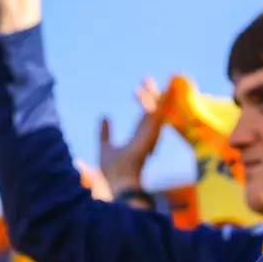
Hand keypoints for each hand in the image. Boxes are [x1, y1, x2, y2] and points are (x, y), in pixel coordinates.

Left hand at [99, 78, 166, 194]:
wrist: (119, 183)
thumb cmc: (113, 172)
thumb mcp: (106, 148)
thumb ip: (105, 133)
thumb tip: (104, 117)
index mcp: (140, 139)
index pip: (146, 117)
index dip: (145, 102)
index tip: (139, 89)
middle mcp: (149, 136)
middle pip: (155, 111)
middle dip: (154, 94)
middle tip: (147, 78)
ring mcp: (152, 135)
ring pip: (157, 109)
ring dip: (157, 93)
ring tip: (155, 79)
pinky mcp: (151, 133)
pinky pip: (156, 111)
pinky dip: (157, 99)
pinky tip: (155, 87)